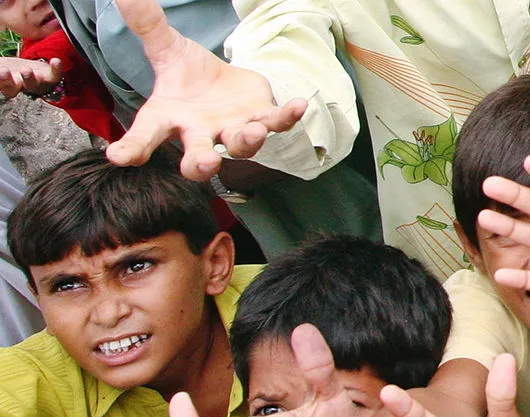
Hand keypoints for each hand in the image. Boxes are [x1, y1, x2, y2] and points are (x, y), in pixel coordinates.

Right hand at [0, 57, 61, 98]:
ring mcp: (38, 83)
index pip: (4, 86)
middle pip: (14, 87)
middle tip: (3, 72)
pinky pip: (56, 75)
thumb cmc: (13, 70)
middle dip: (7, 81)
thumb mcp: (2, 66)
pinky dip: (57, 68)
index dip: (0, 81)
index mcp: (10, 84)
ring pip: (34, 84)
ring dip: (29, 78)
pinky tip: (55, 61)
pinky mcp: (52, 77)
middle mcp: (23, 86)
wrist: (36, 70)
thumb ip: (0, 66)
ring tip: (25, 70)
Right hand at [105, 0, 307, 177]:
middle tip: (205, 163)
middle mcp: (200, 133)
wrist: (221, 79)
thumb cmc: (187, 74)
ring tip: (253, 132)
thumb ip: (149, 27)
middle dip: (200, 163)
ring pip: (240, 145)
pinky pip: (276, 122)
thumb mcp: (166, 47)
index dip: (132, 148)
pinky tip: (298, 106)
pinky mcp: (260, 118)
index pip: (145, 137)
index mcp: (168, 119)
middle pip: (197, 159)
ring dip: (247, 141)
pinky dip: (287, 117)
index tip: (118, 156)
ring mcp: (232, 130)